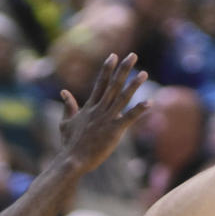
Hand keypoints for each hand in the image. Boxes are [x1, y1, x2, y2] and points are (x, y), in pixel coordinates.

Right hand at [59, 53, 148, 172]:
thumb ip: (68, 106)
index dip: (107, 69)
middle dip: (124, 69)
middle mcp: (99, 110)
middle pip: (113, 85)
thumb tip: (64, 92)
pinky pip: (129, 118)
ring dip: (134, 85)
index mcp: (90, 107)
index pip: (100, 83)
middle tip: (133, 55)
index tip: (114, 56)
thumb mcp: (66, 123)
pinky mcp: (114, 131)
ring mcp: (107, 119)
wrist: (72, 160)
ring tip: (144, 73)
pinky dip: (139, 110)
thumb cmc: (69, 144)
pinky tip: (149, 102)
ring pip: (123, 98)